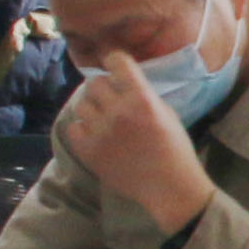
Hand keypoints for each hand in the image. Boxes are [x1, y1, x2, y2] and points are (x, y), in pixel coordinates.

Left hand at [56, 54, 218, 239]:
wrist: (170, 187)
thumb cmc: (175, 149)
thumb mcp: (166, 112)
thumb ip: (143, 94)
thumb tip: (122, 82)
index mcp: (142, 98)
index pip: (117, 61)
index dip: (114, 61)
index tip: (115, 67)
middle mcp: (118, 111)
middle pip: (95, 83)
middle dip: (103, 88)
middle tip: (110, 99)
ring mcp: (101, 132)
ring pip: (82, 104)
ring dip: (92, 108)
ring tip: (102, 118)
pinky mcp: (89, 151)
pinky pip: (74, 128)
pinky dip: (82, 129)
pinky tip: (95, 135)